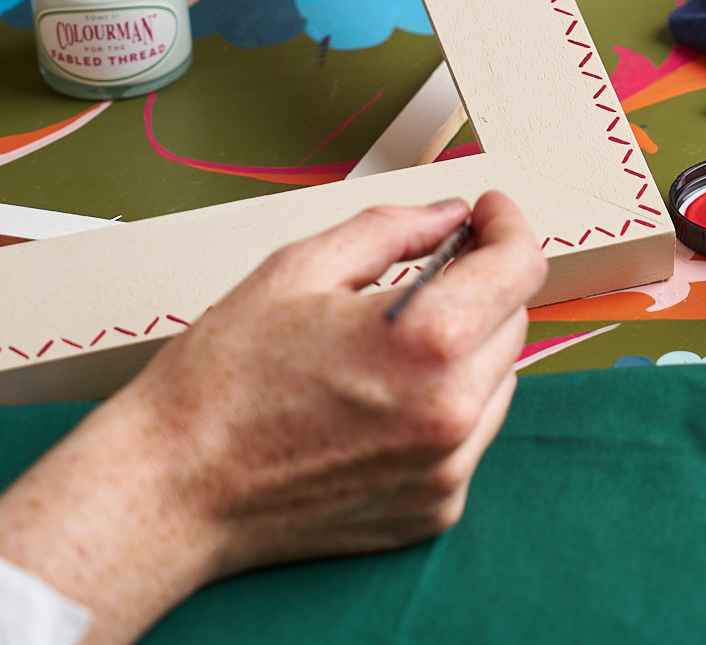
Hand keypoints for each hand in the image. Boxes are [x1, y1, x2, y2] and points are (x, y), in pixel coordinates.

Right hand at [0, 192, 546, 644]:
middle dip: (478, 287)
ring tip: (389, 348)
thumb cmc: (223, 376)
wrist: (170, 490)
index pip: (520, 268)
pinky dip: (445, 407)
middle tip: (422, 275)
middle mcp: (454, 411)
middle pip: (512, 320)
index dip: (507, 228)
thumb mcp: (299, 270)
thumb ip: (394, 229)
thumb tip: (455, 214)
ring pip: (499, 380)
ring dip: (467, 350)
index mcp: (430, 342)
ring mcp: (449, 468)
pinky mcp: (435, 508)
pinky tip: (382, 402)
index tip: (487, 213)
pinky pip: (470, 435)